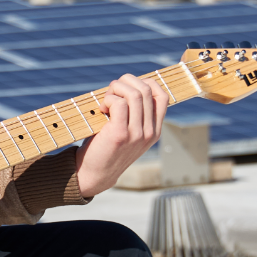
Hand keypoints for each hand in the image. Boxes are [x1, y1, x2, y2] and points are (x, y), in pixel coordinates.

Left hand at [75, 74, 169, 197]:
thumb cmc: (107, 148)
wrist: (95, 174)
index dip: (145, 82)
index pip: (162, 96)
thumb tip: (127, 85)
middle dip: (126, 82)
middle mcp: (150, 132)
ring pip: (135, 94)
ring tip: (105, 100)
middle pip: (147, 90)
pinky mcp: (120, 134)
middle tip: (111, 92)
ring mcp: (137, 134)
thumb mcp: (128, 132)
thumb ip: (134, 115)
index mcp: (155, 131)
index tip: (127, 87)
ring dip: (116, 88)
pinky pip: (120, 103)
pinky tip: (102, 109)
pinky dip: (109, 99)